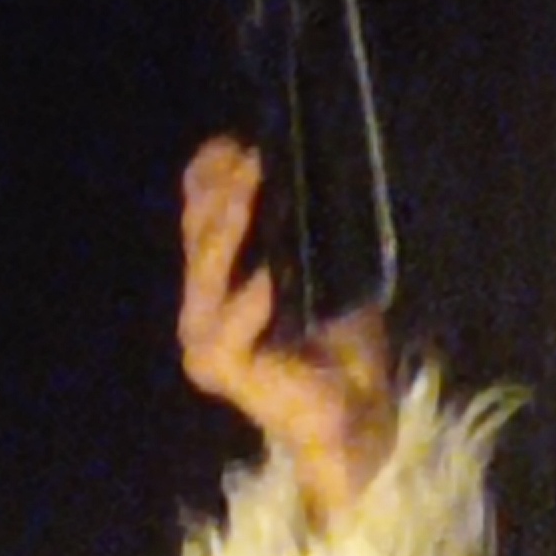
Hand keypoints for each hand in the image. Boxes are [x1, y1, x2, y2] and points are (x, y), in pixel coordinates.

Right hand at [178, 135, 395, 531]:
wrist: (357, 412)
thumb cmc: (344, 341)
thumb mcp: (328, 272)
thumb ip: (306, 231)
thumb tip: (308, 167)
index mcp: (221, 278)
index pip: (198, 214)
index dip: (210, 176)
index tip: (237, 143)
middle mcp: (203, 303)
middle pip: (199, 235)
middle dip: (222, 192)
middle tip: (252, 157)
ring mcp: (205, 337)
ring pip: (206, 272)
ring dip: (229, 229)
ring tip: (250, 191)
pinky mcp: (221, 367)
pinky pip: (228, 328)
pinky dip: (249, 301)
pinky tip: (267, 278)